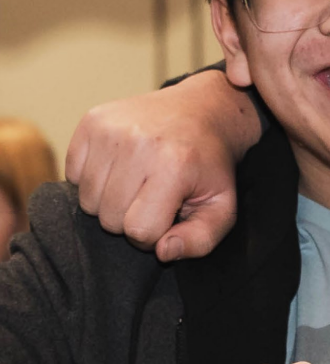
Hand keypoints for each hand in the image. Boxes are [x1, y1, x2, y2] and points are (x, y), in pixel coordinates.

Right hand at [65, 69, 260, 260]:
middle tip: (152, 200)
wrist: (202, 111)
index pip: (139, 229)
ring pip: (87, 200)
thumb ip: (200, 240)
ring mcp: (109, 129)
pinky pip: (72, 175)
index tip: (167, 218)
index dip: (153, 235)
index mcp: (174, 167)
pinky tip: (119, 170)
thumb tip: (163, 252)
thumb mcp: (222, 208)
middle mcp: (138, 144)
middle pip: (108, 218)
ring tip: (136, 185)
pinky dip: (92, 180)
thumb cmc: (210, 166)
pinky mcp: (91, 120)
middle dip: (130, 220)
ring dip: (109, 202)